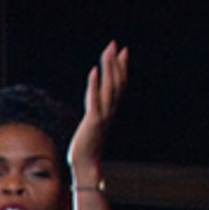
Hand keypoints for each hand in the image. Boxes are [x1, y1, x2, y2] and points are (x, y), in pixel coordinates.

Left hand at [68, 40, 128, 184]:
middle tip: (115, 45)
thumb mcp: (93, 127)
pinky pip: (95, 99)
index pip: (119, 84)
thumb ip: (96, 117)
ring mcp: (103, 115)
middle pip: (116, 82)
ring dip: (109, 68)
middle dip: (116, 63)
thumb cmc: (87, 149)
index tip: (123, 51)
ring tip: (107, 52)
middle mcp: (110, 110)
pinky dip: (95, 85)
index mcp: (110, 110)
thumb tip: (97, 112)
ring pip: (109, 87)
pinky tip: (94, 71)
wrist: (85, 165)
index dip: (121, 67)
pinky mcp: (94, 121)